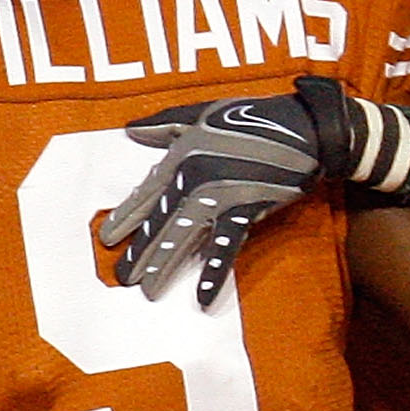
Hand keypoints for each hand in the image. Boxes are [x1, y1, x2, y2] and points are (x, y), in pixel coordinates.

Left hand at [97, 90, 327, 305]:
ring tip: (148, 291)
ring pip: (183, 235)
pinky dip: (215, 272)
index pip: (147, 191)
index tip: (107, 239)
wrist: (302, 128)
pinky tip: (202, 298)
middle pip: (160, 220)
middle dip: (139, 251)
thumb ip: (166, 124)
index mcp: (182, 154)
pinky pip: (225, 245)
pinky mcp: (245, 209)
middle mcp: (193, 176)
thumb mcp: (203, 112)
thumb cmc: (253, 117)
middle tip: (121, 277)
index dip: (126, 216)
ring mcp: (219, 194)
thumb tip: (131, 131)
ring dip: (164, 265)